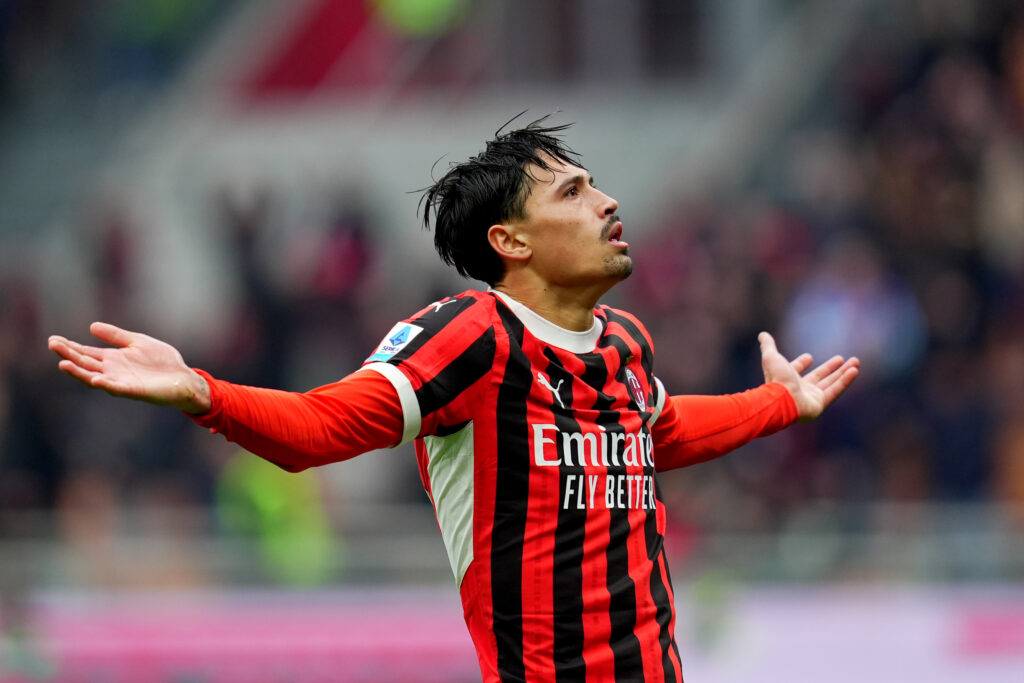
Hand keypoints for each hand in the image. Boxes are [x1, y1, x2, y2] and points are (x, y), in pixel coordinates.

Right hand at [48, 322, 211, 413]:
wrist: (184, 377)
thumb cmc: (162, 362)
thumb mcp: (137, 342)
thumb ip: (116, 336)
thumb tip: (91, 326)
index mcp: (113, 358)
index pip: (86, 352)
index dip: (70, 346)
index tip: (53, 339)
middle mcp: (112, 371)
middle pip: (85, 363)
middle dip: (68, 354)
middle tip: (53, 344)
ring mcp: (121, 382)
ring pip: (94, 378)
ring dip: (79, 372)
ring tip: (63, 363)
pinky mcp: (134, 390)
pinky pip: (116, 389)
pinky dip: (106, 385)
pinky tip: (96, 379)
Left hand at [758, 331, 858, 421]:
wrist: (781, 400)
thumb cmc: (776, 379)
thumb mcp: (771, 358)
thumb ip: (768, 346)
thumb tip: (762, 334)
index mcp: (787, 379)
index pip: (796, 370)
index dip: (801, 363)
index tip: (809, 357)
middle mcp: (799, 389)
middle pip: (818, 377)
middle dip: (831, 368)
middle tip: (842, 358)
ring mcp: (810, 397)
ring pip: (830, 383)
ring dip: (843, 373)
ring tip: (856, 361)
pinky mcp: (820, 404)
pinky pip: (835, 391)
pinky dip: (845, 381)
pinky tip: (855, 370)